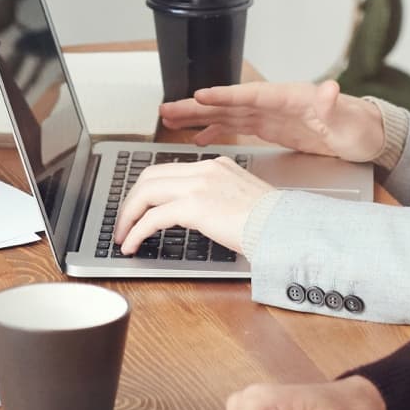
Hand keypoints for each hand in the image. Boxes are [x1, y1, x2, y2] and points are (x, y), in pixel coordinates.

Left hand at [110, 155, 271, 256]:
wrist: (287, 228)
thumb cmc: (272, 222)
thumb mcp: (241, 200)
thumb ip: (217, 199)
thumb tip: (196, 215)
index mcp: (215, 165)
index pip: (168, 170)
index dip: (146, 189)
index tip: (137, 207)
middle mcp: (205, 169)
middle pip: (150, 176)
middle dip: (131, 201)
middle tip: (123, 222)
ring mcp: (199, 185)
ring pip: (146, 193)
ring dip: (128, 216)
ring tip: (122, 235)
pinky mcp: (196, 206)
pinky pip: (153, 217)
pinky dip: (137, 231)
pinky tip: (132, 244)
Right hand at [159, 80, 385, 164]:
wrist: (367, 135)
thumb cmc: (359, 125)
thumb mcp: (348, 118)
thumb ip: (333, 104)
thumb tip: (330, 89)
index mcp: (289, 96)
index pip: (250, 93)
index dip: (225, 94)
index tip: (200, 95)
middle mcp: (275, 103)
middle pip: (229, 102)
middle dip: (197, 105)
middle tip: (167, 108)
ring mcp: (271, 115)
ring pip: (227, 115)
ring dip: (198, 117)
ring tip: (169, 120)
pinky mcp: (272, 128)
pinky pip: (237, 128)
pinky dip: (216, 131)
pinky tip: (198, 139)